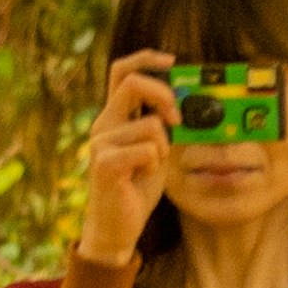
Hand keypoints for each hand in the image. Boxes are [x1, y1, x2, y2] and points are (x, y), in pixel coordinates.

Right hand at [75, 51, 177, 267]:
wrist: (116, 228)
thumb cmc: (135, 188)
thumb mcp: (156, 150)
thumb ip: (162, 126)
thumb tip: (186, 102)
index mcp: (114, 117)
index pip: (122, 71)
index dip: (147, 59)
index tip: (172, 62)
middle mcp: (104, 125)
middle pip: (132, 82)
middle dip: (163, 94)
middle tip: (176, 118)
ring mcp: (101, 143)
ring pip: (150, 125)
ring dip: (163, 148)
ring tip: (150, 167)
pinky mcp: (105, 163)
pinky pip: (148, 150)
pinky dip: (155, 164)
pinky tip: (141, 178)